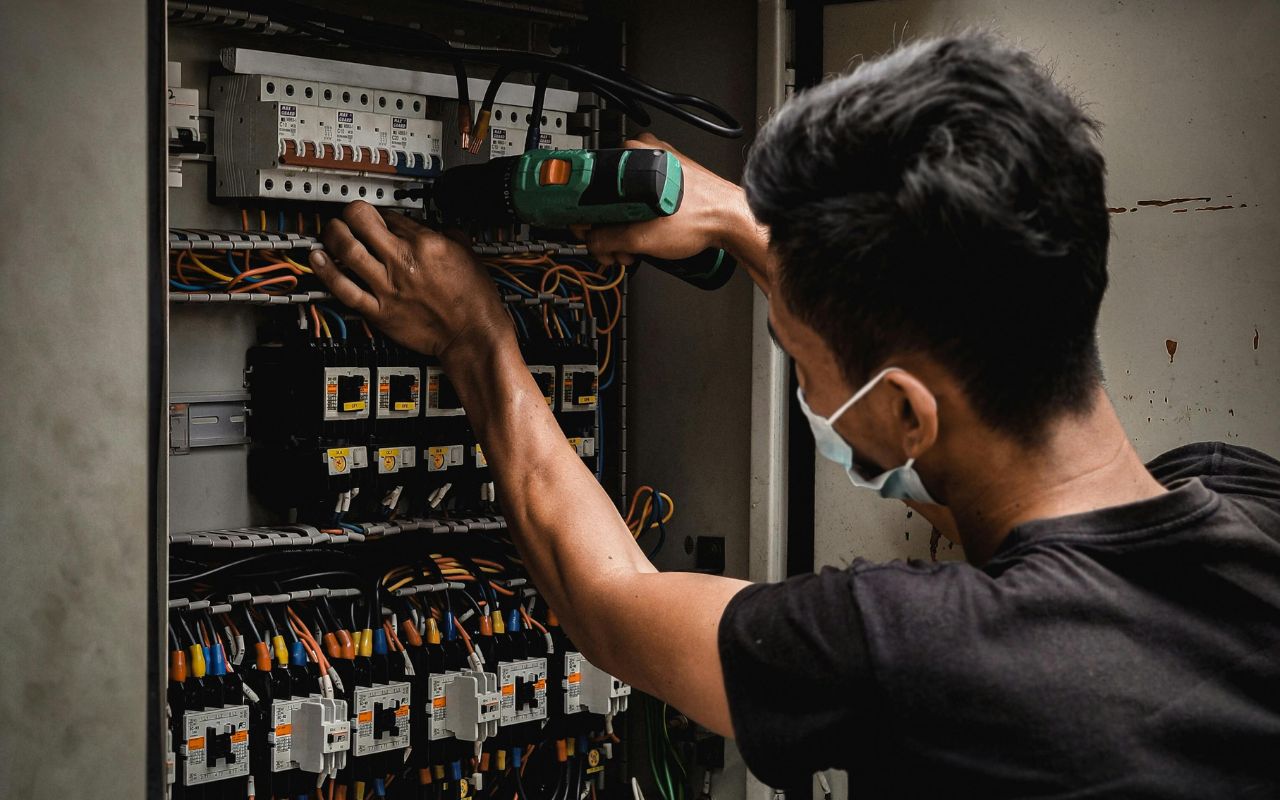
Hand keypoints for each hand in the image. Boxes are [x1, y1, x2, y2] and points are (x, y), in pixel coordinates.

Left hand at [309, 201, 512, 360]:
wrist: (472, 335)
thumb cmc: (474, 301)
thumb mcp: (468, 255)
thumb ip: (450, 236)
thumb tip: (439, 228)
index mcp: (426, 244)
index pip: (390, 215)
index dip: (381, 213)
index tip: (379, 218)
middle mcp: (402, 261)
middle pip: (361, 221)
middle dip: (350, 213)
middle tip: (348, 217)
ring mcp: (388, 287)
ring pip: (346, 250)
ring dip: (333, 235)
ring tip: (330, 231)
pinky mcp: (379, 311)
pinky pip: (344, 289)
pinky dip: (326, 272)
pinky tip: (317, 259)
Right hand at [583, 133, 749, 265]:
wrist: (732, 220)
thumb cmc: (701, 217)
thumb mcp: (642, 236)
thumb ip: (607, 240)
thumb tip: (591, 242)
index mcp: (632, 155)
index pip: (590, 186)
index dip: (587, 220)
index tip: (591, 236)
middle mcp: (645, 152)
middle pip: (608, 195)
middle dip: (608, 230)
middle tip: (616, 250)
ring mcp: (660, 162)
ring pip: (626, 198)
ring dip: (624, 228)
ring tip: (634, 249)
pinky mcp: (671, 175)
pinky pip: (643, 197)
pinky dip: (640, 218)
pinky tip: (646, 237)